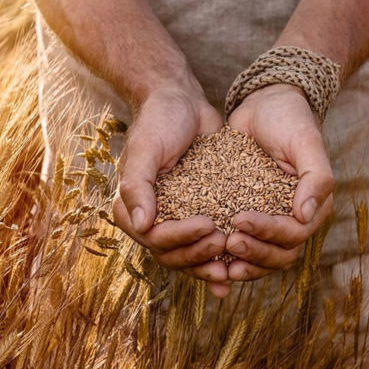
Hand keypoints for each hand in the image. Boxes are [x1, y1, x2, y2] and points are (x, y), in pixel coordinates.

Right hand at [112, 85, 231, 297]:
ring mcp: (176, 217)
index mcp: (132, 206)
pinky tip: (237, 266)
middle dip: (198, 254)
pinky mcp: (199, 210)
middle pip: (172, 254)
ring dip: (209, 261)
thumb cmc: (159, 120)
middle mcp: (151, 217)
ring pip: (190, 254)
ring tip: (234, 258)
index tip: (208, 224)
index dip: (180, 238)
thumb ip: (138, 185)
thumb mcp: (146, 148)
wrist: (182, 102)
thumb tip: (141, 224)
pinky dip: (220, 256)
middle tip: (223, 241)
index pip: (154, 238)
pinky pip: (207, 240)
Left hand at [225, 83, 333, 280]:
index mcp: (312, 204)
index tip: (239, 220)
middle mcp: (293, 217)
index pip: (294, 233)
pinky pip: (243, 241)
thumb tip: (305, 215)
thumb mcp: (305, 142)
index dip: (268, 233)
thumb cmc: (289, 119)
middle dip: (255, 252)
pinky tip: (211, 256)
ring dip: (244, 261)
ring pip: (262, 255)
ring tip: (220, 257)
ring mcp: (270, 217)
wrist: (264, 103)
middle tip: (228, 242)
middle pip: (279, 253)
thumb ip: (316, 178)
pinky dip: (229, 254)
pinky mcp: (248, 211)